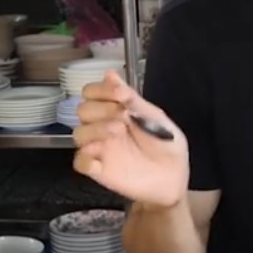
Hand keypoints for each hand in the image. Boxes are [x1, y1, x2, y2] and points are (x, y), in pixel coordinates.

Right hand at [73, 71, 189, 207]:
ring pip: (78, 133)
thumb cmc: (167, 146)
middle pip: (82, 110)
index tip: (120, 95)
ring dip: (95, 129)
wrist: (174, 178)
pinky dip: (85, 158)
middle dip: (100, 109)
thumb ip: (133, 99)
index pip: (92, 93)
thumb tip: (110, 74)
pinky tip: (100, 159)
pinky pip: (79, 162)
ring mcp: (100, 148)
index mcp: (117, 110)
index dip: (101, 90)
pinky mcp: (98, 169)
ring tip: (118, 131)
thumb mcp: (155, 118)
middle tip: (123, 117)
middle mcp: (104, 126)